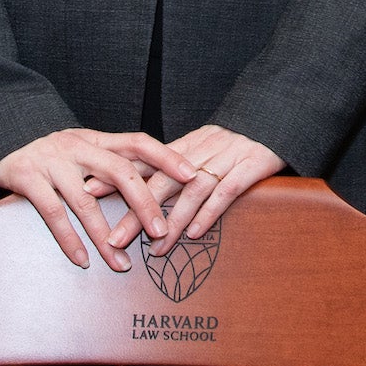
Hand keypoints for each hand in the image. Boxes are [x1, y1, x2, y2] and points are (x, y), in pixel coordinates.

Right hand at [0, 128, 198, 271]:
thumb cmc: (48, 150)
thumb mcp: (80, 148)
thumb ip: (108, 162)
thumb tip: (150, 185)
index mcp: (95, 139)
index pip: (138, 142)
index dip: (166, 157)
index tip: (192, 175)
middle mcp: (78, 147)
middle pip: (120, 171)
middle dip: (144, 203)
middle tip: (162, 232)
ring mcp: (53, 162)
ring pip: (87, 200)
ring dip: (106, 235)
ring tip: (122, 265)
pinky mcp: (28, 178)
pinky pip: (54, 213)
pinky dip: (69, 239)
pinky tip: (82, 260)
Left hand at [93, 125, 284, 254]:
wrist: (277, 118)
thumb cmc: (239, 138)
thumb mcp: (205, 144)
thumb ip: (176, 162)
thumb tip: (144, 184)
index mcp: (188, 144)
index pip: (146, 162)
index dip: (117, 178)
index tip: (89, 193)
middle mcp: (202, 151)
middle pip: (163, 182)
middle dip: (136, 212)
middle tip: (115, 238)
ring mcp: (226, 158)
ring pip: (191, 190)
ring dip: (171, 220)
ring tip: (155, 247)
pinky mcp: (250, 166)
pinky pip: (226, 191)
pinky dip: (209, 212)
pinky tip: (194, 232)